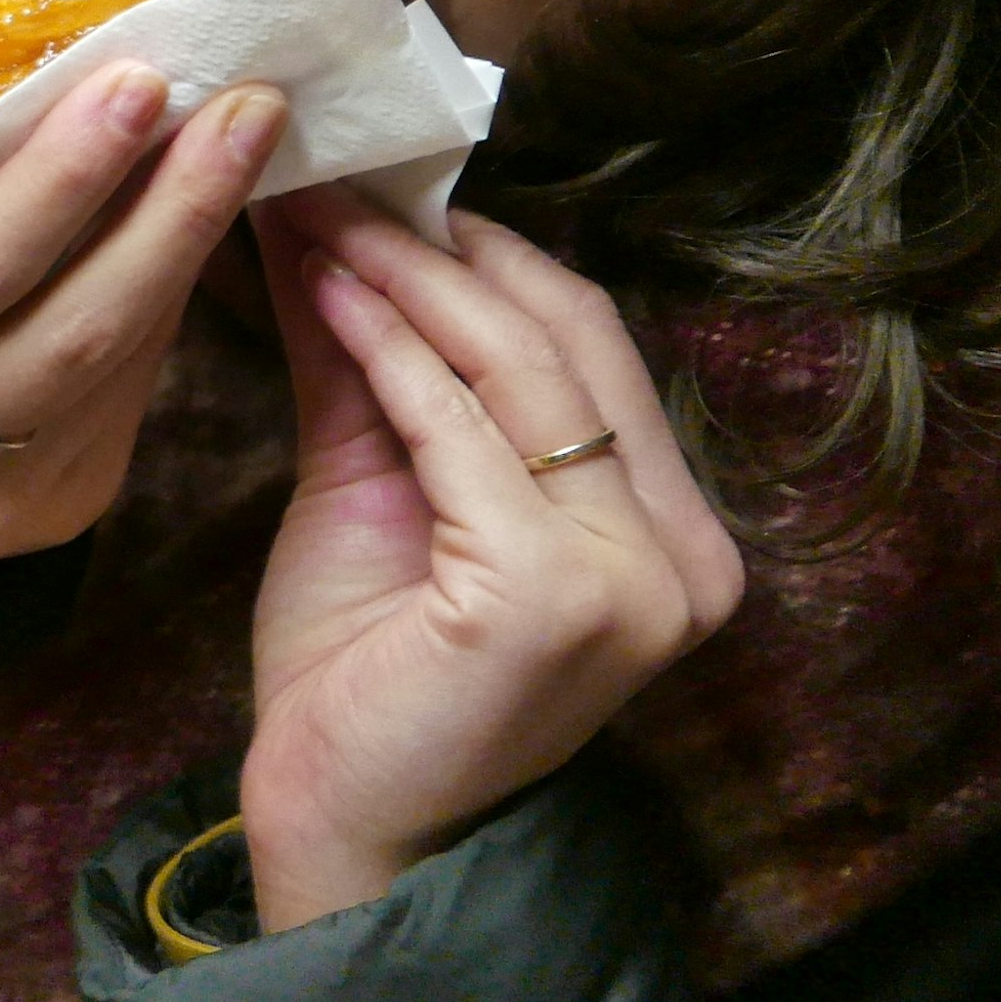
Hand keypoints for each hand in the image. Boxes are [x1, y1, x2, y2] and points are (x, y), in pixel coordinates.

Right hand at [0, 63, 289, 564]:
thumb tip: (14, 35)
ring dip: (189, 241)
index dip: (60, 177)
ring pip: (118, 360)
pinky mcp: (58, 510)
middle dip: (172, 206)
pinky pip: (130, 387)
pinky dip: (164, 294)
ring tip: (244, 139)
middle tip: (242, 104)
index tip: (135, 80)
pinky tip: (194, 220)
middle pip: (71, 325)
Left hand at [238, 189, 743, 931]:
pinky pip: (462, 431)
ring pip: (519, 371)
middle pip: (567, 340)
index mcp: (670, 533)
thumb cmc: (363, 672)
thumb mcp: (376, 483)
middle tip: (337, 173)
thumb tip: (330, 222)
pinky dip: (389, 348)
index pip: (591, 345)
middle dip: (444, 246)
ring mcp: (633, 580)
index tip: (384, 182)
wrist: (341, 828)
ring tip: (317, 213)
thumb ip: (374, 362)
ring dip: (408, 276)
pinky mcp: (555, 594)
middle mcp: (683, 557)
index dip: (488, 253)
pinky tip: (324, 293)